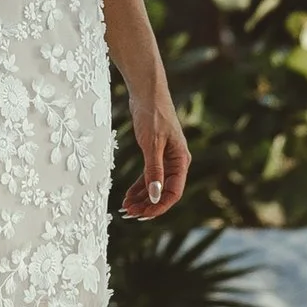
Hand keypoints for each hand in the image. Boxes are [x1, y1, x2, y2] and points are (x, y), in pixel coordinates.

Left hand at [120, 71, 189, 220]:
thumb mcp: (152, 144)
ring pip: (155, 185)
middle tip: (130, 215)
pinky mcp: (154, 152)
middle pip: (164, 191)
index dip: (159, 206)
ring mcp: (165, 158)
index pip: (174, 192)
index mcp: (181, 161)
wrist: (146, 91)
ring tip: (126, 209)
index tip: (143, 215)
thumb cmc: (153, 115)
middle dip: (148, 204)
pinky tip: (127, 196)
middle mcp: (176, 162)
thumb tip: (156, 197)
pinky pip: (148, 175)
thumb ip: (154, 171)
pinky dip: (139, 186)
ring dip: (141, 198)